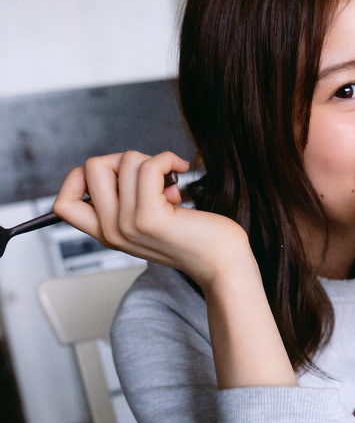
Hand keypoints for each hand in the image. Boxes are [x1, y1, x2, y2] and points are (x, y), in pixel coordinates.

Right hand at [53, 151, 254, 287]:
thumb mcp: (151, 220)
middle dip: (124, 159)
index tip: (113, 175)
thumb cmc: (195, 237)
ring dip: (153, 161)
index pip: (63, 205)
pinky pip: (149, 166)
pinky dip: (167, 159)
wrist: (223, 263)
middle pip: (91, 167)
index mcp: (108, 234)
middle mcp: (112, 232)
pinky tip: (181, 171)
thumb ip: (129, 199)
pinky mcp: (150, 218)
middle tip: (151, 177)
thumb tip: (123, 161)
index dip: (78, 178)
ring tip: (170, 185)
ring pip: (125, 161)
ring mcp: (128, 225)